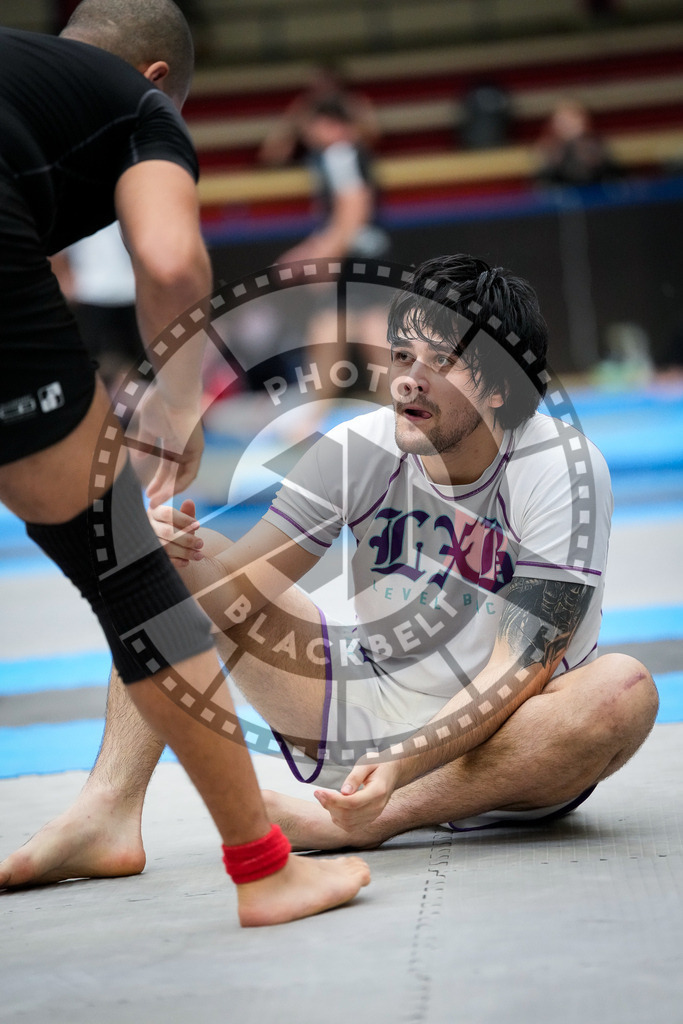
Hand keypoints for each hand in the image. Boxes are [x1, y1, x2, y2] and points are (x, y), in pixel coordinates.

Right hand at [128, 384, 204, 506]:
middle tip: (151, 504)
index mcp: (172, 442)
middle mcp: (184, 448)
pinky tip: (167, 492)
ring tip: (155, 502)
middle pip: (174, 475)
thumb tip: (138, 457)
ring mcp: (191, 449)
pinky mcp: (196, 450)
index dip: (157, 481)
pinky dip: (179, 484)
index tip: (147, 493)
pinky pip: (190, 473)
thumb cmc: (159, 405)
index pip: (167, 467)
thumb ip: (145, 442)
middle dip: (162, 490)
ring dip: (169, 490)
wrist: (172, 395)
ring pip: (182, 476)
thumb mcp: (148, 427)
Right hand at [148, 499, 203, 567]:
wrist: (170, 546)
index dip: (184, 520)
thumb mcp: (182, 520)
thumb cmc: (177, 529)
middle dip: (187, 539)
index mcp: (155, 512)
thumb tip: (189, 502)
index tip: (198, 525)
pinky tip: (187, 562)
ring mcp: (146, 542)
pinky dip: (177, 561)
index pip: (168, 514)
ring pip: (165, 547)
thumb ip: (187, 512)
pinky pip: (163, 559)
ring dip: (185, 552)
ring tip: (199, 555)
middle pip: (167, 532)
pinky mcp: (149, 556)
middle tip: (201, 544)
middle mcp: (148, 526)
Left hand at [313, 758, 400, 832]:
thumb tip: (343, 791)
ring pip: (348, 824)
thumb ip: (355, 777)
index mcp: (378, 791)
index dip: (333, 800)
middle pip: (348, 815)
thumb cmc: (379, 764)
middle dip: (329, 806)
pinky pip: (351, 826)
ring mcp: (374, 815)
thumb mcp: (367, 763)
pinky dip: (339, 819)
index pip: (352, 803)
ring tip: (325, 798)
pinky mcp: (369, 819)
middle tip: (318, 793)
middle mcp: (377, 807)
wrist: (393, 772)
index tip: (319, 791)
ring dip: (332, 813)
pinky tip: (333, 806)